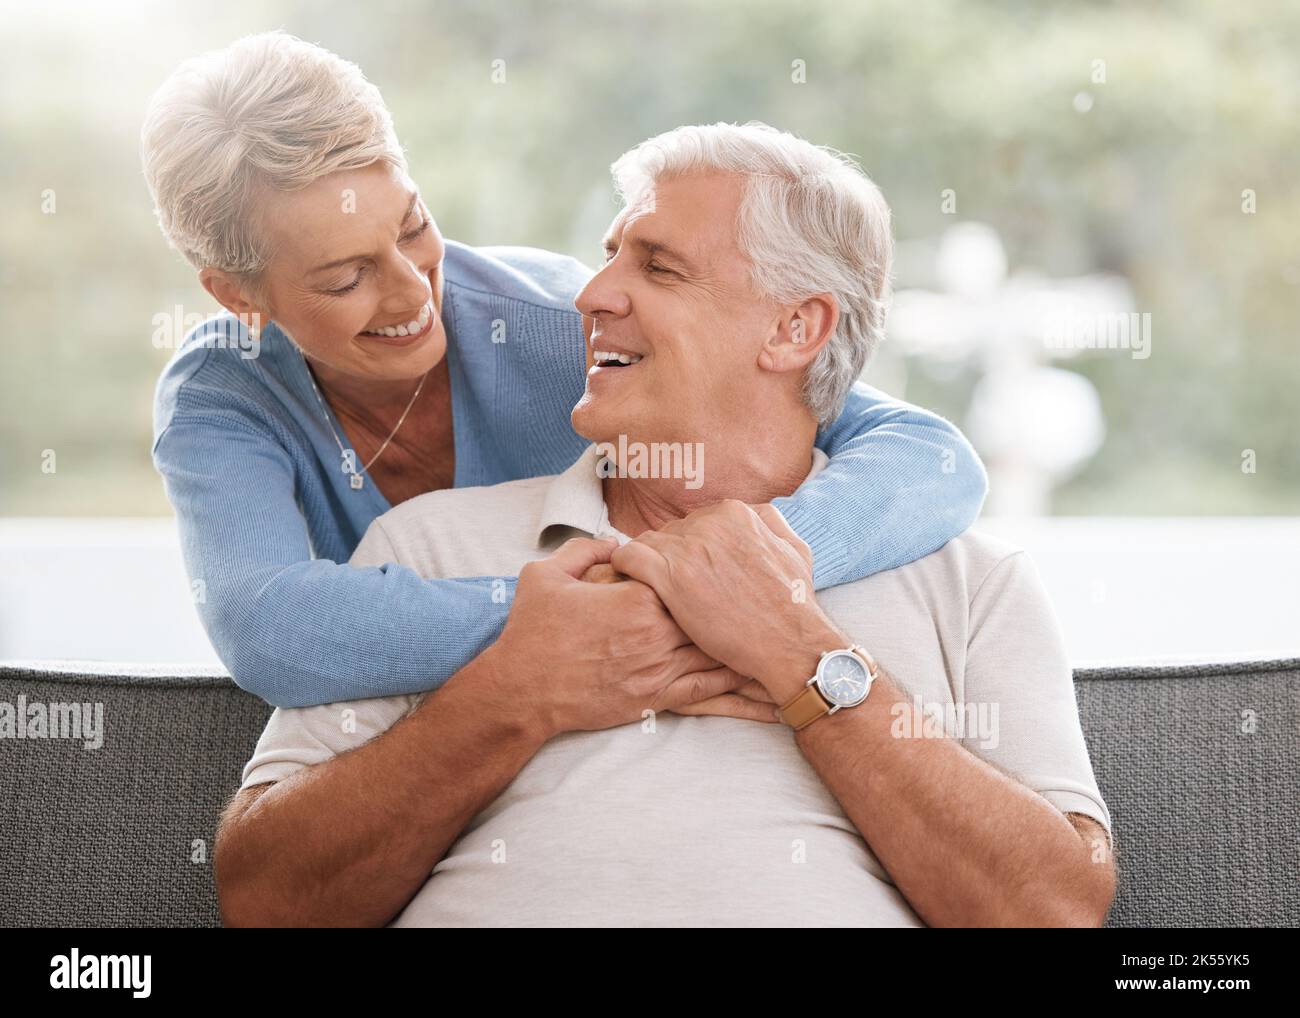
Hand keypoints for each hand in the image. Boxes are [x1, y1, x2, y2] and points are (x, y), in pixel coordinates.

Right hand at [488, 537, 751, 738]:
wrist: (522, 692)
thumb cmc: (532, 633)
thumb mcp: (546, 576)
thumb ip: (584, 552)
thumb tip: (614, 542)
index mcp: (639, 600)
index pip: (687, 576)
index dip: (703, 568)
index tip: (717, 560)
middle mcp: (657, 636)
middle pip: (712, 613)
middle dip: (739, 605)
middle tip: (771, 594)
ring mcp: (658, 669)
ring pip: (718, 653)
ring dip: (752, 646)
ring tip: (789, 640)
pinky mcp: (656, 698)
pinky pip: (707, 691)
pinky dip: (738, 690)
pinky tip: (762, 688)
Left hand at [610, 501, 844, 702]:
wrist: (789, 643)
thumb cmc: (793, 604)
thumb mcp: (795, 549)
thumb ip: (770, 522)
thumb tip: (751, 514)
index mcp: (734, 513)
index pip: (693, 522)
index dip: (689, 550)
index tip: (691, 573)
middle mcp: (709, 523)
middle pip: (669, 533)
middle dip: (669, 558)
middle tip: (675, 588)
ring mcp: (689, 549)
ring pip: (646, 543)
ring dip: (647, 566)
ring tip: (651, 590)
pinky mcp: (670, 577)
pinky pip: (628, 557)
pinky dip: (624, 568)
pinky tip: (630, 585)